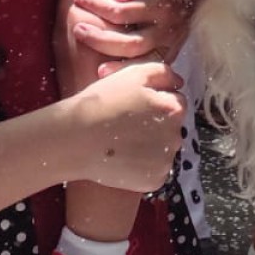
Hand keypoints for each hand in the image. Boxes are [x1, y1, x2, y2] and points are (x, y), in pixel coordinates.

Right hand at [65, 61, 186, 191]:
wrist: (75, 139)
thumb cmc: (102, 102)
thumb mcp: (132, 74)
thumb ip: (162, 73)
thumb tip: (179, 82)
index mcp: (174, 110)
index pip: (176, 101)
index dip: (155, 100)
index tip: (135, 104)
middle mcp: (176, 138)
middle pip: (171, 126)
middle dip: (155, 122)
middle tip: (127, 121)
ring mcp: (165, 162)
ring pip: (163, 149)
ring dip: (150, 144)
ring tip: (122, 140)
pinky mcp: (154, 181)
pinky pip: (154, 169)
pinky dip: (143, 165)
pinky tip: (123, 157)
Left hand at [72, 0, 194, 72]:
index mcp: (161, 4)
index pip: (122, 10)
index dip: (97, 4)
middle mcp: (166, 28)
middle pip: (128, 40)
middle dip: (99, 37)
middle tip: (77, 28)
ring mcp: (169, 45)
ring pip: (137, 57)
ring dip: (108, 54)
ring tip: (88, 51)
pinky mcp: (170, 55)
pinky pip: (147, 67)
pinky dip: (126, 70)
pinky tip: (104, 72)